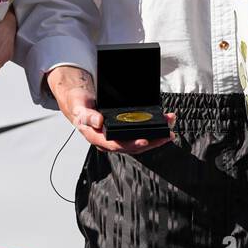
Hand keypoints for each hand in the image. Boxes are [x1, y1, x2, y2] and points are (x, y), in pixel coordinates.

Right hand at [47, 65, 174, 153]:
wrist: (78, 102)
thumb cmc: (78, 105)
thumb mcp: (79, 107)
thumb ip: (87, 115)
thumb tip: (99, 122)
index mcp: (96, 137)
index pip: (116, 145)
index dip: (132, 144)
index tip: (145, 140)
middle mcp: (107, 140)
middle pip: (132, 146)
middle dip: (152, 142)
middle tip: (166, 135)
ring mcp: (115, 137)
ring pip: (138, 142)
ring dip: (155, 137)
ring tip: (169, 129)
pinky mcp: (121, 132)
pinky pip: (138, 134)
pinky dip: (151, 131)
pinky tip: (162, 124)